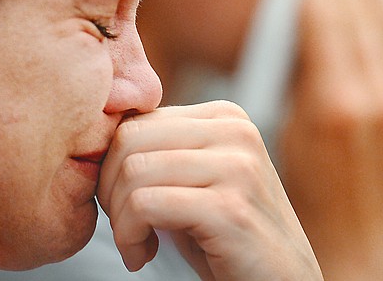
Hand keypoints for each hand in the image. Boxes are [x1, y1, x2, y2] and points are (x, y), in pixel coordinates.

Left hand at [98, 101, 322, 280]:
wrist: (279, 280)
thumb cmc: (228, 234)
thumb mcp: (195, 179)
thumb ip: (162, 151)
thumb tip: (104, 139)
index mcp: (225, 117)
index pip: (137, 121)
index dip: (111, 165)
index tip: (120, 202)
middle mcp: (235, 132)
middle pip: (130, 139)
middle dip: (108, 187)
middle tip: (122, 224)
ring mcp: (237, 167)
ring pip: (134, 171)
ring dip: (119, 219)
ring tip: (135, 244)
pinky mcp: (229, 208)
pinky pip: (145, 205)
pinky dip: (129, 236)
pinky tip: (141, 255)